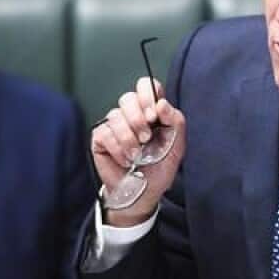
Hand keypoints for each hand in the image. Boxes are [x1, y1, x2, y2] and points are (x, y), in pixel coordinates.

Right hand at [92, 76, 186, 225]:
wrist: (144, 192)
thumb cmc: (160, 168)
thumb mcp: (177, 146)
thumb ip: (175, 122)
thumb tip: (162, 104)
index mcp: (151, 111)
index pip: (146, 86)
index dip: (148, 94)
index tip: (154, 114)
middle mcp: (131, 114)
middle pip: (128, 98)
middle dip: (138, 119)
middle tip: (146, 138)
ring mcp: (114, 125)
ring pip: (115, 116)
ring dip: (129, 138)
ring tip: (137, 155)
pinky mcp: (101, 138)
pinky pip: (105, 133)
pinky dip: (118, 149)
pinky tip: (126, 160)